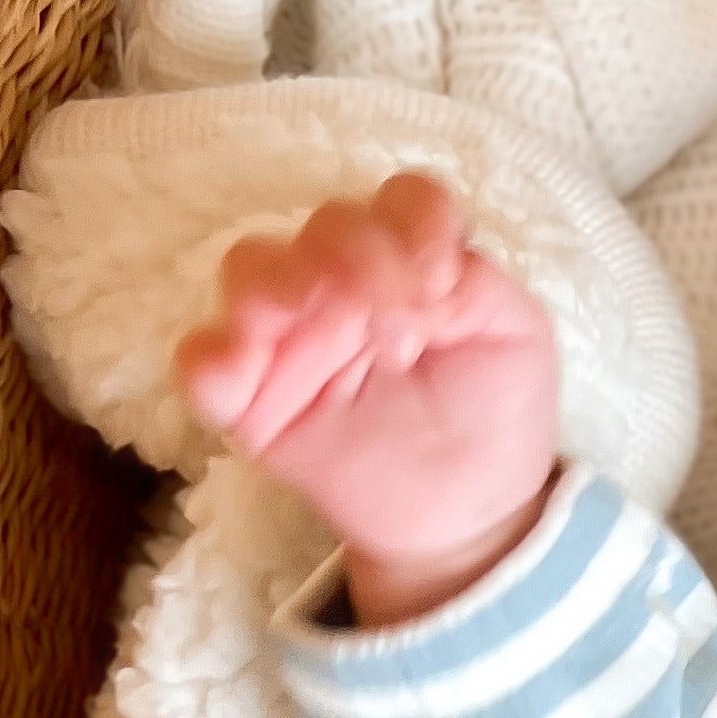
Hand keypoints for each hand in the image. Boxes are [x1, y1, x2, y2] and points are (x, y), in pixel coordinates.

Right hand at [173, 170, 558, 621]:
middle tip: (402, 329)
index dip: (414, 223)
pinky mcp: (252, 401)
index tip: (441, 283)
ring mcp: (292, 338)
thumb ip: (480, 283)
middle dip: (361, 260)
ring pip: (249, 268)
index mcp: (408, 263)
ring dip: (285, 285)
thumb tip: (423, 263)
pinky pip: (200, 362)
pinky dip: (214, 358)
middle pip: (324, 226)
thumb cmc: (495, 417)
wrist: (471, 513)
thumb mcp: (516, 338)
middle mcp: (342, 285)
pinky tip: (252, 370)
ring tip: (334, 335)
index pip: (397, 203)